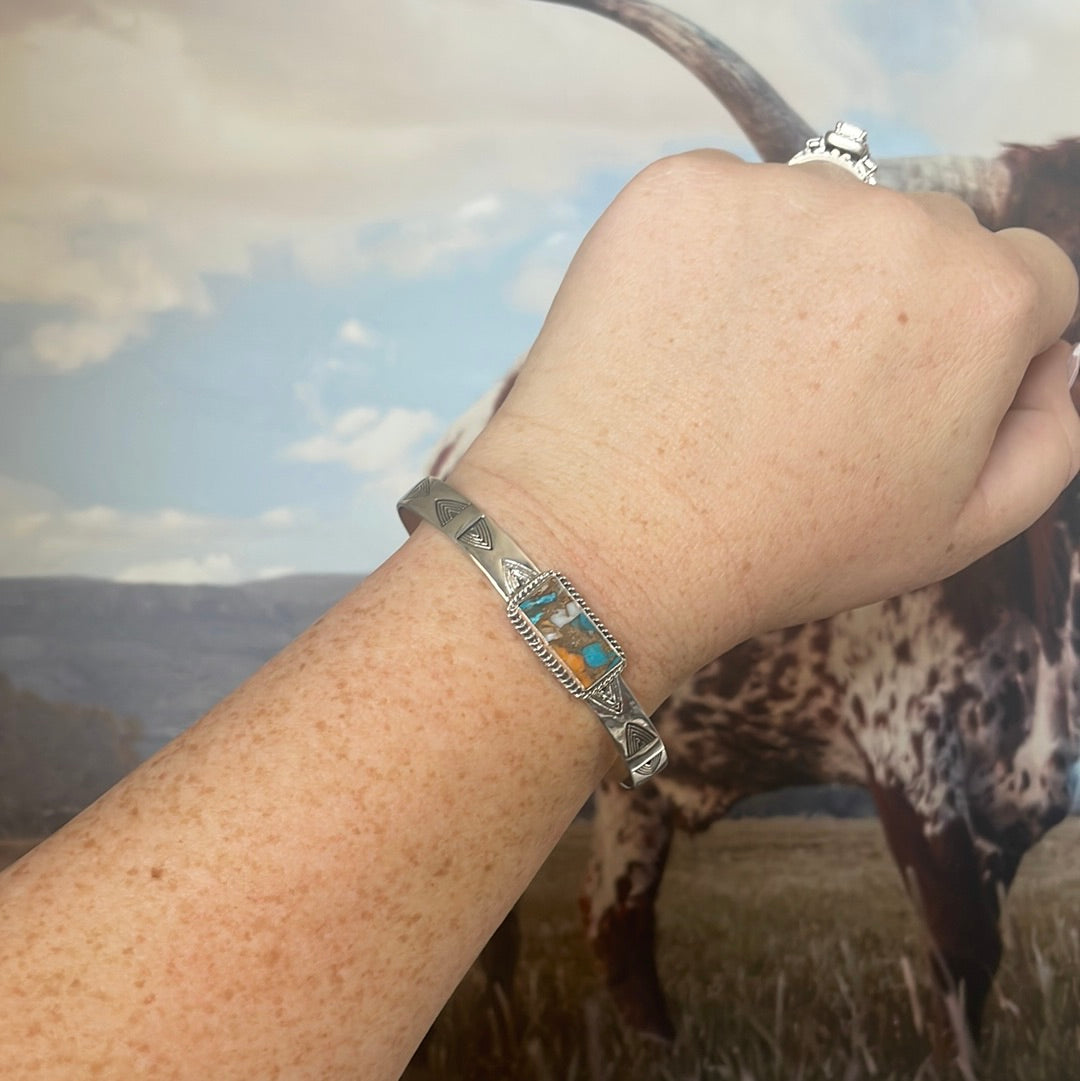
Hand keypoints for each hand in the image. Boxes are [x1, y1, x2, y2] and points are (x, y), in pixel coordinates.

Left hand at [454, 150, 1079, 685]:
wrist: (617, 538)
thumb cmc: (791, 547)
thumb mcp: (960, 531)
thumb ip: (1051, 438)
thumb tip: (1057, 363)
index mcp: (984, 298)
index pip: (1022, 278)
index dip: (970, 341)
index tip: (905, 390)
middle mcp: (895, 218)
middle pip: (923, 233)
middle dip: (889, 296)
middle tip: (808, 385)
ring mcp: (778, 190)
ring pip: (818, 211)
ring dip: (797, 266)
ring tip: (735, 364)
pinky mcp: (678, 187)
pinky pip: (722, 204)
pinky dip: (709, 253)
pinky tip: (677, 331)